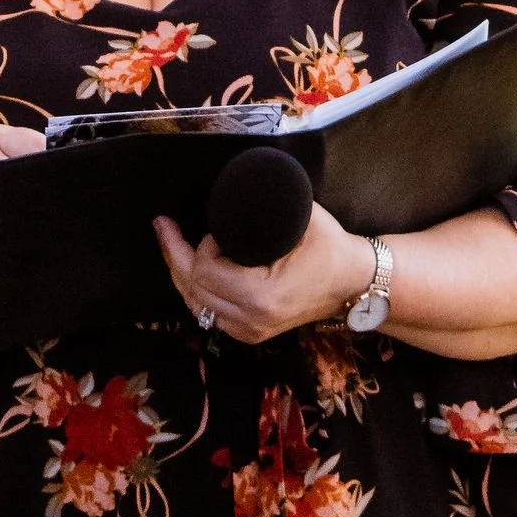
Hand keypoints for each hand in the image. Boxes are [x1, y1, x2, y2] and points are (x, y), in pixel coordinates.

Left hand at [156, 202, 375, 345]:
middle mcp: (250, 321)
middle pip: (192, 289)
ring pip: (195, 304)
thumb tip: (236, 181)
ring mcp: (249, 332)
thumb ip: (266, 203)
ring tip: (170, 242)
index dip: (200, 246)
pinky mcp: (249, 334)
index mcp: (260, 297)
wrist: (354, 283)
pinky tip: (189, 268)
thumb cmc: (331, 247)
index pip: (204, 271)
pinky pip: (207, 314)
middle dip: (174, 255)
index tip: (216, 228)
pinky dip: (195, 290)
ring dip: (181, 272)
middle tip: (163, 225)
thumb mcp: (302, 216)